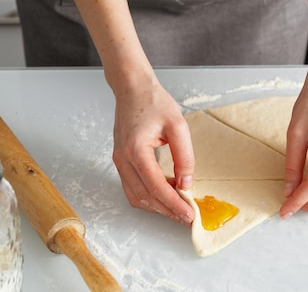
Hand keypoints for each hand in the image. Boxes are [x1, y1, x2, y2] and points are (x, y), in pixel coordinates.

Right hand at [111, 73, 194, 225]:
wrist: (133, 89)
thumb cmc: (154, 102)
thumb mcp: (178, 126)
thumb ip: (184, 157)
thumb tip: (187, 183)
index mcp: (136, 150)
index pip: (156, 187)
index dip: (173, 204)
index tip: (189, 214)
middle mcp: (122, 159)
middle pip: (144, 197)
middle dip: (167, 210)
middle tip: (186, 217)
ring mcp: (118, 161)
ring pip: (136, 196)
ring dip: (157, 206)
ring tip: (178, 209)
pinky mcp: (120, 160)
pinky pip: (132, 187)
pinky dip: (148, 196)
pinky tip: (166, 194)